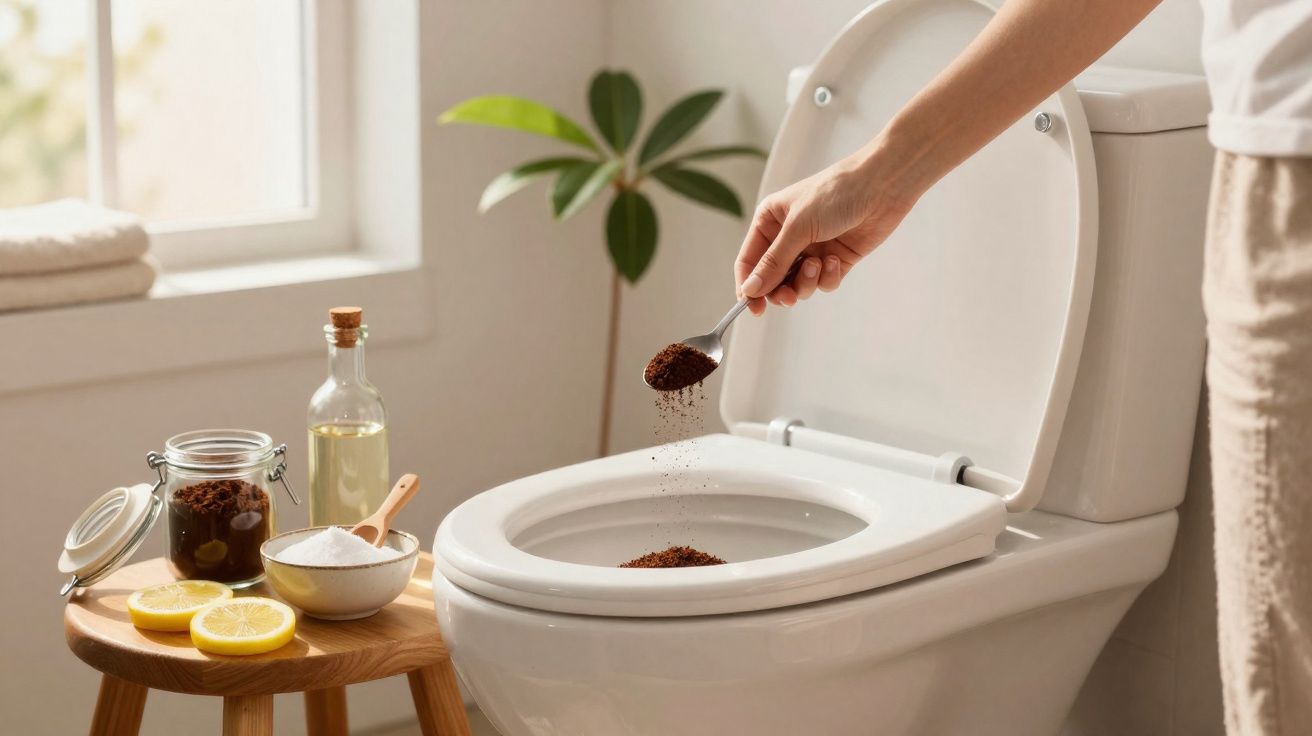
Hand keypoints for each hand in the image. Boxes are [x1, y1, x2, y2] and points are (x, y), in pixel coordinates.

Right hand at [735, 149, 917, 314]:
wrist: (882, 187)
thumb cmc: (836, 194)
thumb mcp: (798, 228)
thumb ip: (774, 262)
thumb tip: (749, 290)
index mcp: (770, 221)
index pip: (749, 260)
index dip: (748, 286)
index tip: (752, 308)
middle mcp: (788, 236)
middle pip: (772, 279)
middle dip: (781, 290)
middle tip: (789, 296)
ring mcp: (812, 249)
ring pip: (798, 284)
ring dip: (807, 282)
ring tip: (818, 265)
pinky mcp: (836, 259)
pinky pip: (823, 282)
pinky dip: (828, 277)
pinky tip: (836, 260)